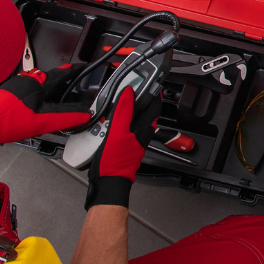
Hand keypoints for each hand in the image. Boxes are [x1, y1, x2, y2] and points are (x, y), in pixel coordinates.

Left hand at [0, 66, 93, 161]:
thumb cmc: (6, 121)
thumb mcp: (41, 122)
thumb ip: (65, 117)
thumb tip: (83, 115)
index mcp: (38, 83)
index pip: (62, 73)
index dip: (75, 71)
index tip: (83, 68)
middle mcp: (26, 79)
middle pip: (49, 80)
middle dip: (59, 87)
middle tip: (67, 95)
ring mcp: (15, 84)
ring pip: (36, 86)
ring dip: (44, 94)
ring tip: (46, 108)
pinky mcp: (6, 91)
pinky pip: (25, 90)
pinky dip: (32, 98)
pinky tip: (28, 111)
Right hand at [84, 83, 162, 209]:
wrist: (109, 181)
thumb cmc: (114, 161)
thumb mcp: (116, 131)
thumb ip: (123, 111)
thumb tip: (129, 93)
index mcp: (143, 128)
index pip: (154, 105)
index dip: (154, 92)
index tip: (150, 82)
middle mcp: (142, 134)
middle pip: (146, 112)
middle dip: (141, 100)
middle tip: (132, 91)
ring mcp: (135, 141)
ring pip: (136, 121)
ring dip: (129, 111)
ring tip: (119, 104)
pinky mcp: (127, 147)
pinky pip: (127, 130)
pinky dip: (121, 123)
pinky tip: (110, 123)